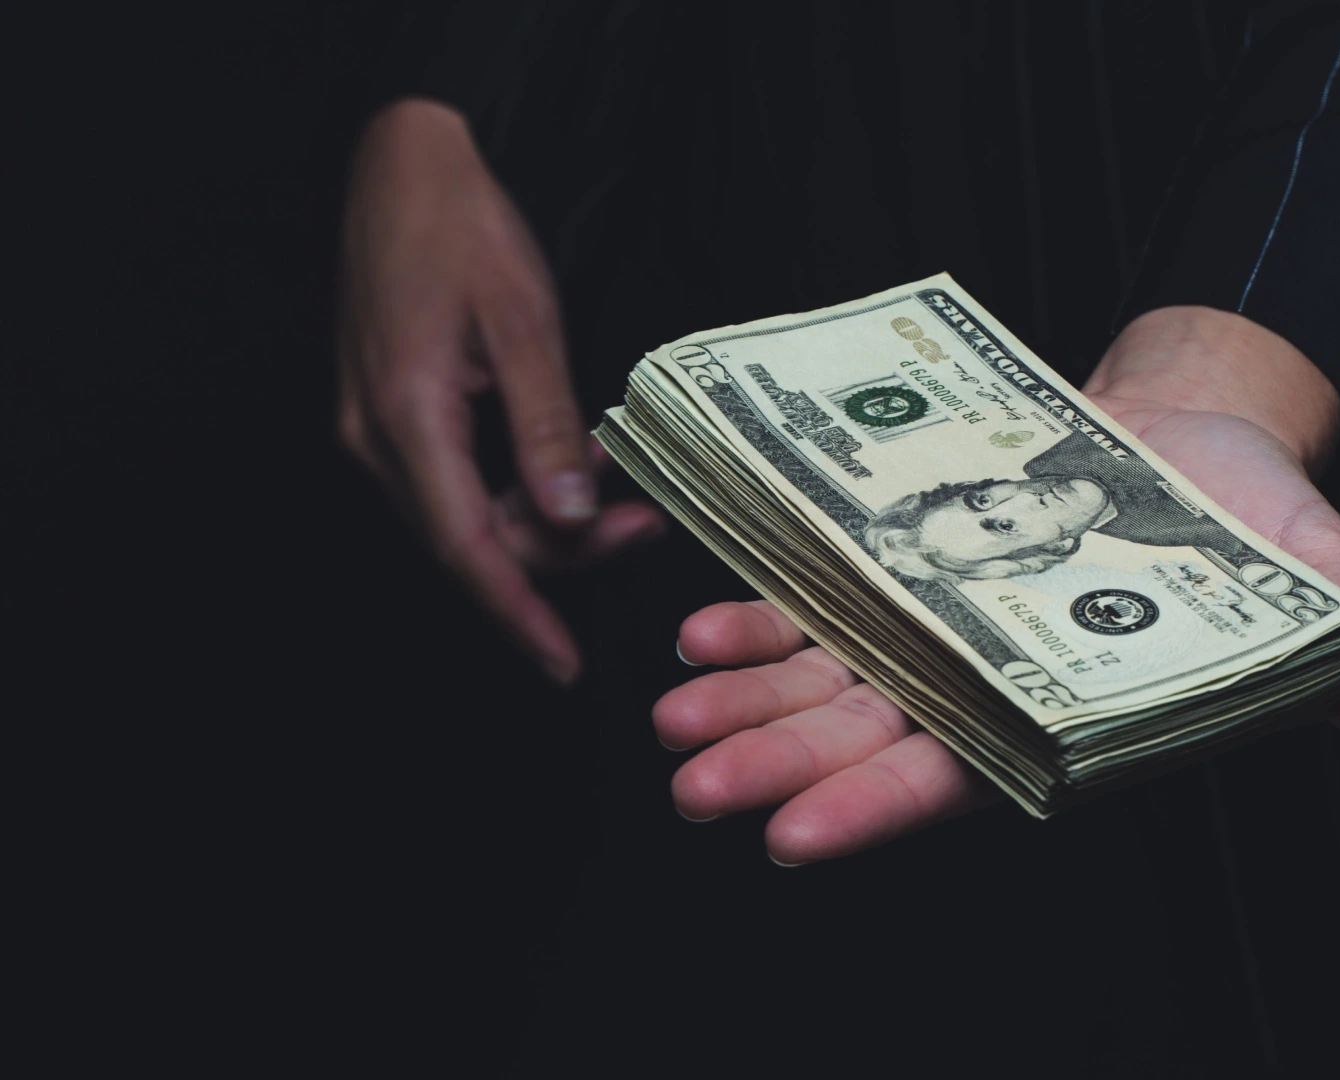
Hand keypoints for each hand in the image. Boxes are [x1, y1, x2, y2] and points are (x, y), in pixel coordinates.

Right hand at [336, 99, 664, 682]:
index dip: (518, 614)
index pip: (466, 548)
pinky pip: (454, 486)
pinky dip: (514, 492)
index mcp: (406, 417)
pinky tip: (568, 468)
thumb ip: (546, 427)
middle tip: (642, 527)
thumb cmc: (461, 227)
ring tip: (621, 500)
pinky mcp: (389, 418)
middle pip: (470, 542)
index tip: (561, 664)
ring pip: (464, 519)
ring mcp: (374, 431)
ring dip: (542, 525)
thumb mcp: (524, 322)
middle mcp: (375, 439)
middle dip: (559, 557)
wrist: (399, 166)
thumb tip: (568, 516)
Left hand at [655, 307, 1339, 862]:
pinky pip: (823, 597)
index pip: (970, 779)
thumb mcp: (1323, 586)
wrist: (1199, 437)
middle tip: (694, 783)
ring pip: (829, 678)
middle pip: (871, 739)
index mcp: (1077, 715)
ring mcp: (942, 627)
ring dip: (747, 699)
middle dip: (781, 762)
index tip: (795, 837)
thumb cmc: (1262, 523)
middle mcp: (994, 687)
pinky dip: (761, 613)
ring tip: (672, 716)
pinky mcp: (912, 563)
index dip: (882, 808)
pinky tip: (703, 624)